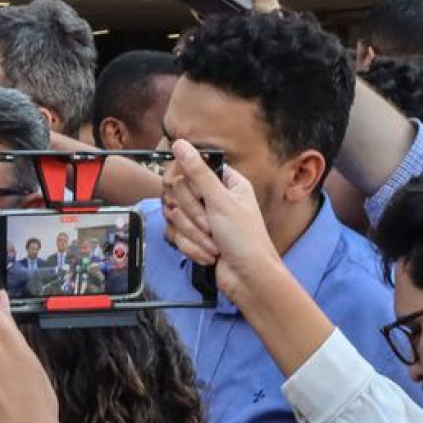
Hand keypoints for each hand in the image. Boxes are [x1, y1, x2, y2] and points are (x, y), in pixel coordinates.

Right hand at [164, 141, 287, 306]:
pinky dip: (191, 247)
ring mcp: (204, 218)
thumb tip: (181, 144)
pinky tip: (209, 255)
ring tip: (213, 244)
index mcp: (228, 182)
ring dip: (192, 234)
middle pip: (179, 193)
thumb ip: (197, 172)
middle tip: (211, 225)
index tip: (194, 195)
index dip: (187, 183)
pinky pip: (176, 235)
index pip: (192, 168)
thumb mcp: (221, 202)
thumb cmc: (245, 239)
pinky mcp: (194, 237)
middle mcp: (215, 197)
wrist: (247, 278)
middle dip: (192, 215)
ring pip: (175, 215)